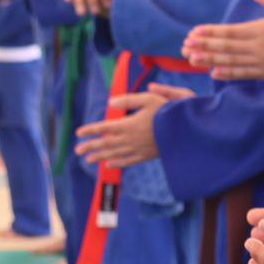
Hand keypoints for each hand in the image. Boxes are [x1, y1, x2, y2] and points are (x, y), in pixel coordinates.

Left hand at [73, 84, 190, 167]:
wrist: (186, 131)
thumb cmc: (169, 111)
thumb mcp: (150, 98)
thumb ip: (129, 99)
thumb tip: (110, 102)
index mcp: (129, 124)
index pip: (104, 128)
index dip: (90, 130)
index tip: (79, 133)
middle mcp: (131, 139)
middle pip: (106, 144)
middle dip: (90, 146)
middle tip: (77, 150)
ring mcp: (138, 149)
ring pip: (114, 155)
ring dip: (100, 157)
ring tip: (88, 160)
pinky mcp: (147, 156)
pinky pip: (128, 162)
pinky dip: (117, 164)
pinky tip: (109, 165)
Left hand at [181, 0, 263, 80]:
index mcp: (261, 30)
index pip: (229, 32)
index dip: (210, 33)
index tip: (194, 32)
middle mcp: (258, 48)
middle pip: (225, 48)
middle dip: (204, 47)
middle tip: (184, 47)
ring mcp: (262, 63)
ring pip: (230, 62)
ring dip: (210, 60)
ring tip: (192, 59)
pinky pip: (243, 75)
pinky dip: (227, 74)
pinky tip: (213, 73)